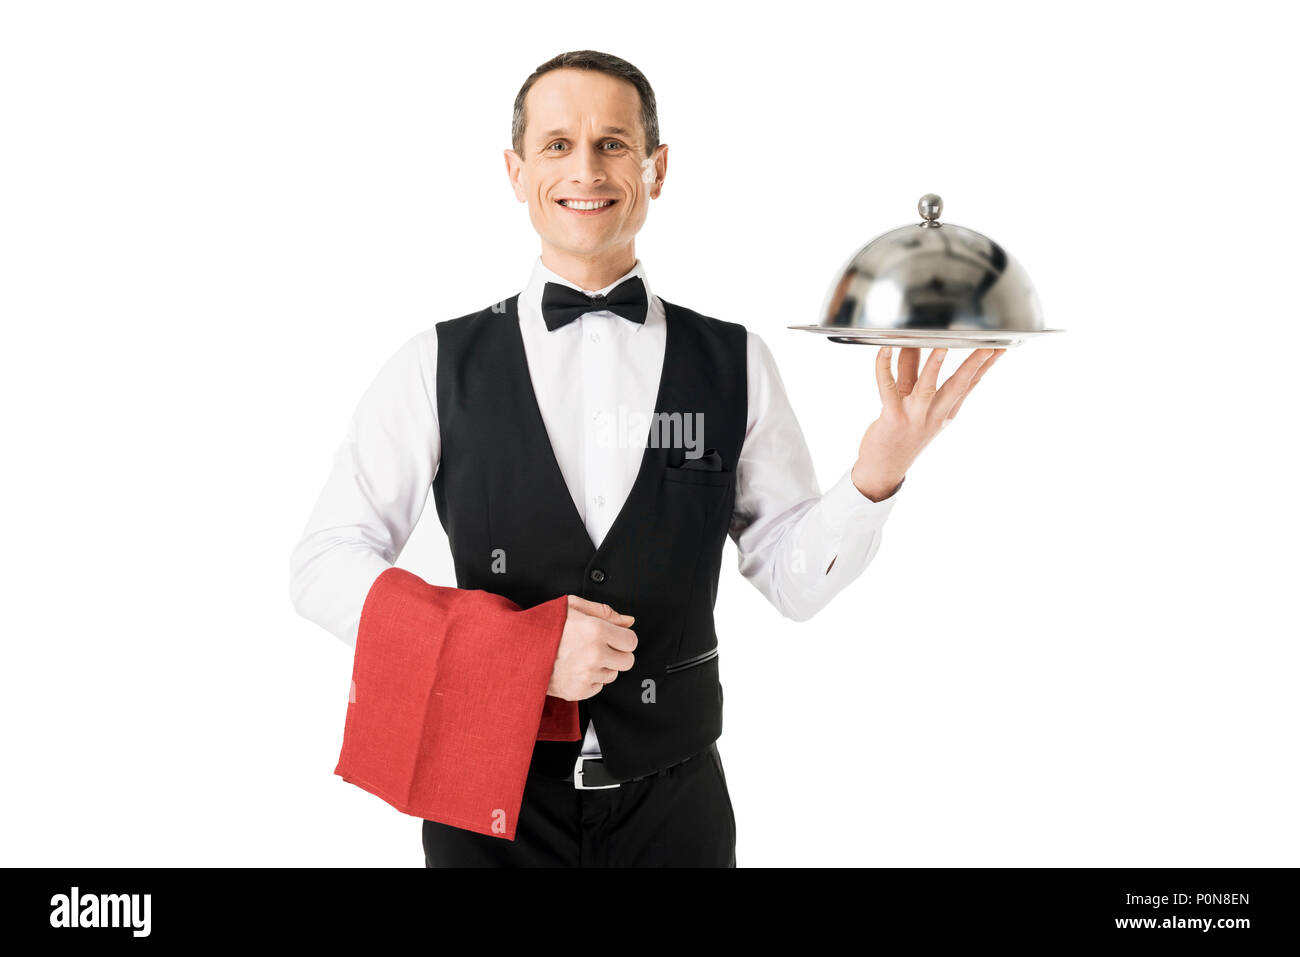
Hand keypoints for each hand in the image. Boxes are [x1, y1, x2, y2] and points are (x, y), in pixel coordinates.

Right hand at [547, 595, 638, 700]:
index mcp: (596, 630)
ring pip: (613, 674)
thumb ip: (604, 612)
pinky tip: (575, 668)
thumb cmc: (543, 626)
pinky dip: (590, 679)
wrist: (518, 650)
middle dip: (617, 653)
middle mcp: (595, 654)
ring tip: (582, 656)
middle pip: (627, 661)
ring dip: (602, 666)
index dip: (623, 638)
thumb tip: (628, 621)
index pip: (631, 641)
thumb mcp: (572, 606)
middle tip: (600, 647)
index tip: (614, 637)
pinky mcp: (579, 691)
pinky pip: (598, 687)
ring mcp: (587, 675)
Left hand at [851, 346, 1004, 499]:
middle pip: (958, 386)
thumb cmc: (899, 435)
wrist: (883, 470)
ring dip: (934, 365)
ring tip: (942, 346)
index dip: (984, 366)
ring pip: (927, 387)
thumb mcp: (913, 404)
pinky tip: (885, 350)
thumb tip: (913, 344)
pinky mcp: (893, 417)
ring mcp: (914, 417)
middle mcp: (934, 415)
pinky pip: (888, 387)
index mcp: (945, 412)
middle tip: (987, 346)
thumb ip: (912, 373)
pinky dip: (884, 367)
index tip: (998, 348)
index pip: (969, 385)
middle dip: (974, 365)